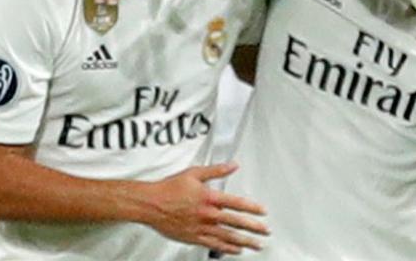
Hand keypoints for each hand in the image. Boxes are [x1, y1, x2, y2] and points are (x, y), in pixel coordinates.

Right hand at [144, 163, 268, 254]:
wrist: (150, 204)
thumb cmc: (169, 189)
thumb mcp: (194, 173)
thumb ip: (216, 170)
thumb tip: (233, 165)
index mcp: (209, 197)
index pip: (237, 203)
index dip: (252, 208)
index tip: (263, 212)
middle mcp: (207, 214)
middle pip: (236, 222)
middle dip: (254, 228)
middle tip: (266, 231)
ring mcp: (201, 227)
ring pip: (228, 237)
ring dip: (245, 242)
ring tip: (257, 244)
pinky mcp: (193, 237)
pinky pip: (214, 245)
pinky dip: (227, 248)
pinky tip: (237, 250)